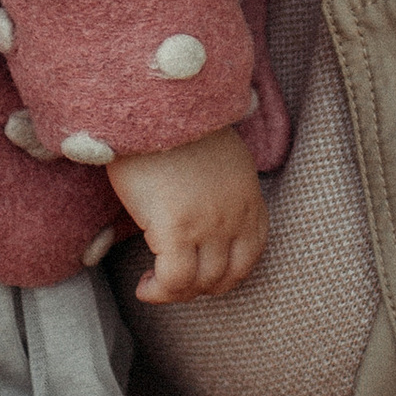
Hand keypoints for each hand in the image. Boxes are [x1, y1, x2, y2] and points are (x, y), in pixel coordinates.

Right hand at [109, 124, 267, 304]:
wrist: (152, 102)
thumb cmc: (173, 124)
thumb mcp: (217, 154)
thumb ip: (221, 185)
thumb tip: (202, 207)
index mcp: (248, 195)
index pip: (251, 253)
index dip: (224, 272)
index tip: (199, 271)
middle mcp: (236, 214)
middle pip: (227, 275)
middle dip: (199, 287)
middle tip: (171, 280)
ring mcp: (209, 224)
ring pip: (201, 283)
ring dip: (176, 292)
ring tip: (153, 283)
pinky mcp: (176, 228)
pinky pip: (174, 281)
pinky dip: (159, 292)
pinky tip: (143, 285)